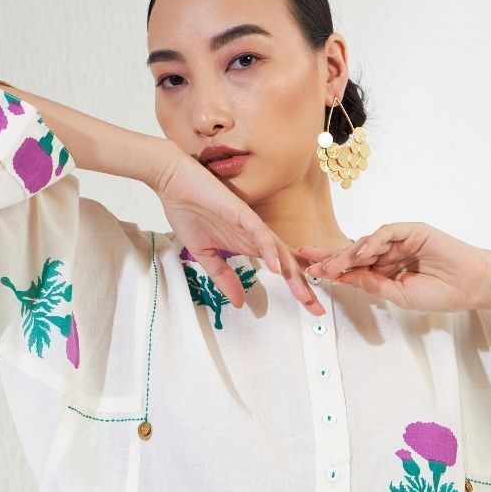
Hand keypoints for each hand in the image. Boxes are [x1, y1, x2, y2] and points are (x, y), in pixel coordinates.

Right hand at [153, 143, 324, 315]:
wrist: (172, 182)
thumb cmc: (188, 211)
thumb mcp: (205, 255)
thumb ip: (223, 277)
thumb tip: (239, 303)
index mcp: (250, 245)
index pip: (281, 269)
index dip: (297, 287)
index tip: (310, 308)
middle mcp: (256, 236)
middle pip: (288, 264)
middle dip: (303, 287)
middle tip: (318, 309)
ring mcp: (251, 224)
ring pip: (279, 251)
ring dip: (293, 273)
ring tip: (303, 295)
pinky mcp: (241, 213)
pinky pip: (260, 233)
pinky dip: (269, 250)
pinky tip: (275, 268)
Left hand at [295, 222, 490, 312]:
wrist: (469, 286)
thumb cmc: (439, 293)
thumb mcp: (398, 295)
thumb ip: (372, 285)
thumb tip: (344, 279)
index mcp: (385, 269)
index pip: (353, 267)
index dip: (332, 269)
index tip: (309, 273)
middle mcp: (389, 253)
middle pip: (354, 252)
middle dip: (331, 258)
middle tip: (308, 262)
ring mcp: (400, 240)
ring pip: (367, 243)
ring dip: (348, 255)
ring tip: (333, 267)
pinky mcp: (412, 230)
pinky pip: (387, 233)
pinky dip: (372, 242)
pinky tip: (361, 255)